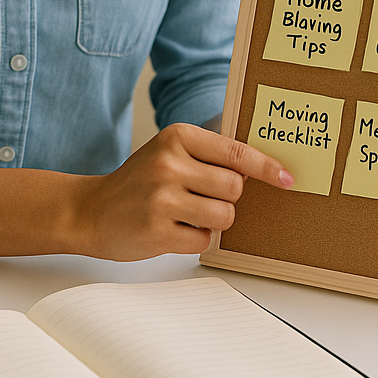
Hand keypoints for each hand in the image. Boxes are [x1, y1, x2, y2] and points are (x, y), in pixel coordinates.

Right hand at [71, 122, 292, 260]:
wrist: (90, 210)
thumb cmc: (138, 182)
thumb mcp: (169, 153)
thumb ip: (209, 156)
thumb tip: (262, 171)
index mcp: (177, 137)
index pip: (236, 152)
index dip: (266, 167)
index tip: (287, 178)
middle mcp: (168, 163)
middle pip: (234, 188)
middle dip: (227, 199)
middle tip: (201, 198)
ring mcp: (161, 198)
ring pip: (224, 216)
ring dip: (214, 222)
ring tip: (186, 215)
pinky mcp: (157, 231)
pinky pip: (204, 240)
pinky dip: (195, 239)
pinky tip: (172, 229)